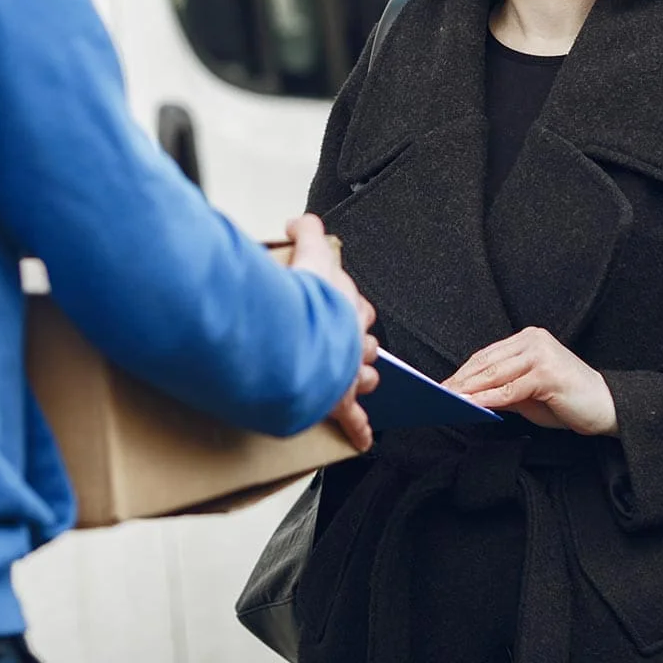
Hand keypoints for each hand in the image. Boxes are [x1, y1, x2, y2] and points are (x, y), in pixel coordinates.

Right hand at [287, 213, 379, 450]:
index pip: (355, 304)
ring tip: (351, 382)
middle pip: (365, 341)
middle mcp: (353, 337)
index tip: (336, 305)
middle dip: (357, 343)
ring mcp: (347, 370)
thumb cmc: (306, 298)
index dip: (346, 305)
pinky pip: (353, 419)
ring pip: (364, 376)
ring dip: (358, 378)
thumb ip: (304, 232)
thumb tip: (297, 220)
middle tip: (343, 344)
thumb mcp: (309, 254)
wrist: (303, 335)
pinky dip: (358, 431)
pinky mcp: (339, 399)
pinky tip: (362, 442)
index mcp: (346, 304)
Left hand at [445, 327, 618, 435]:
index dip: (463, 371)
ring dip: (469, 390)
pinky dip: (487, 399)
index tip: (442, 385)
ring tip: (449, 401)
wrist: (608, 407)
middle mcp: (534, 340)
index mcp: (529, 339)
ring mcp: (541, 355)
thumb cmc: (568, 401)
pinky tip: (472, 405)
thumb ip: (502, 390)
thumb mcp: (529, 394)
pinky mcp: (547, 373)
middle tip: (438, 394)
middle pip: (487, 362)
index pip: (487, 355)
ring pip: (495, 374)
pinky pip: (510, 389)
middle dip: (461, 381)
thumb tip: (469, 396)